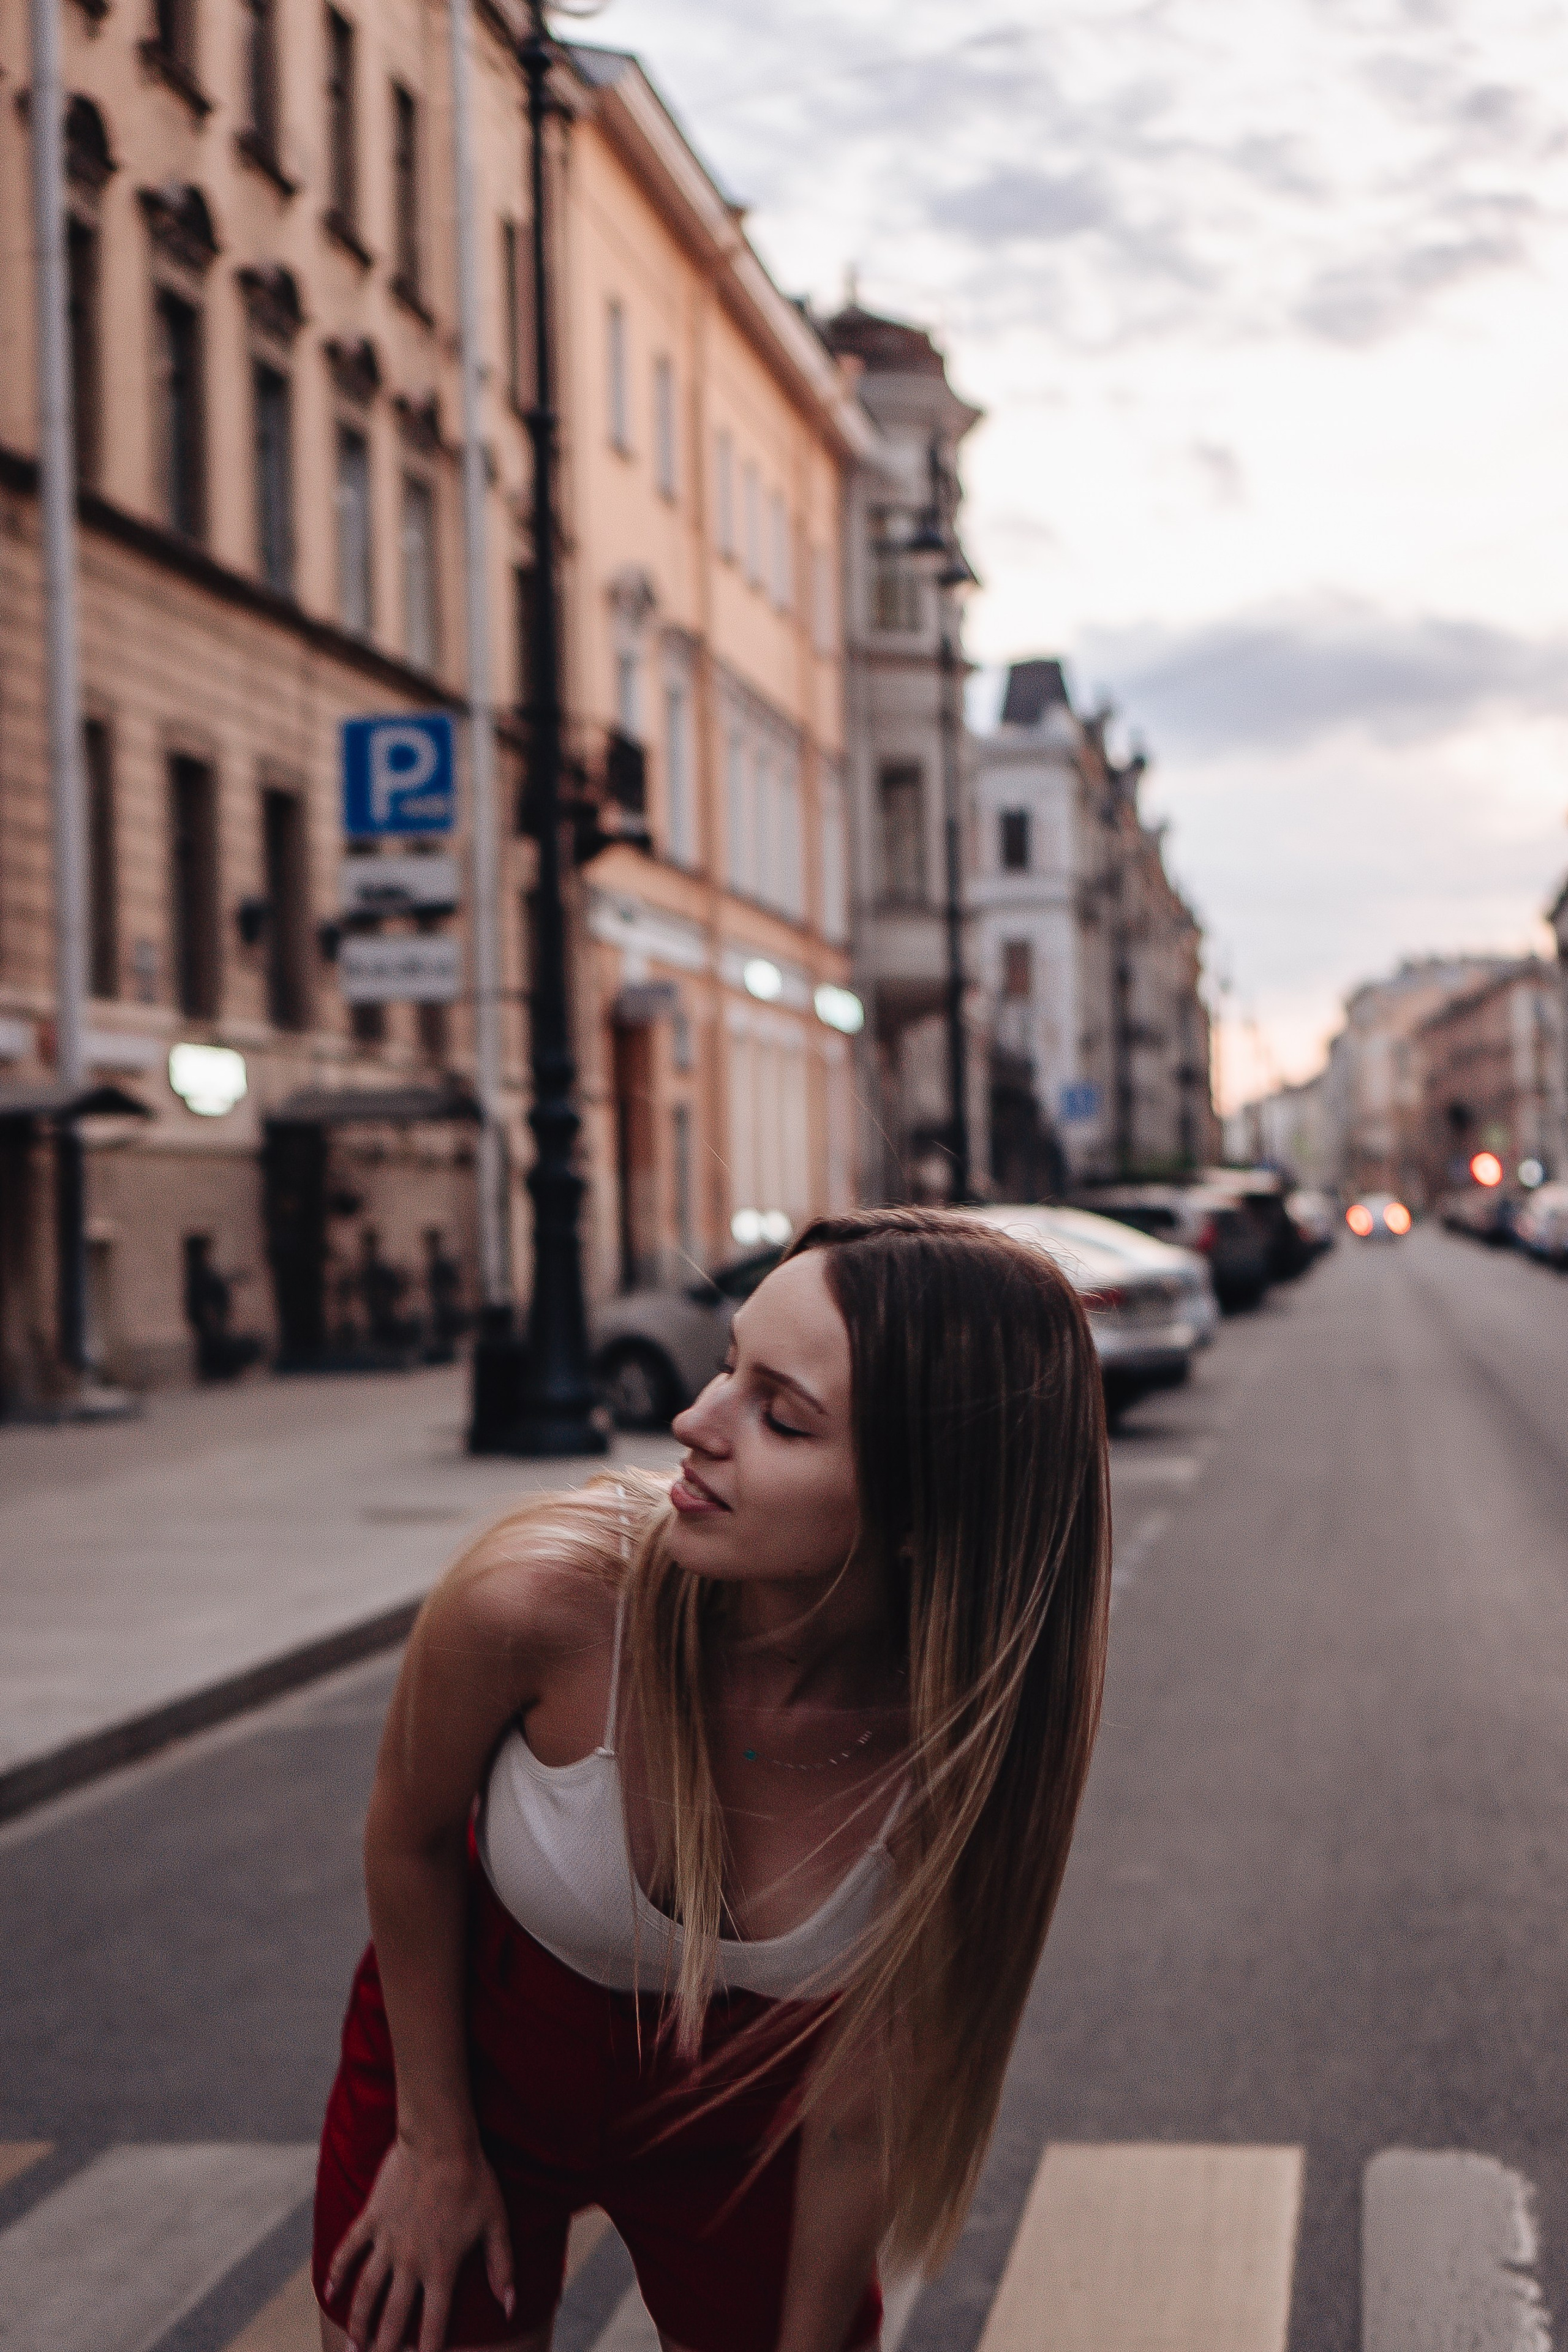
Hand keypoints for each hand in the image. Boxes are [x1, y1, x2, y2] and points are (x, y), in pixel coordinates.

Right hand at [326, 2134, 515, 2351]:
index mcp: (442, 2268)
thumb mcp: (496, 2224)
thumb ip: (502, 2267)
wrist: (441, 2140)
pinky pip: (348, 2250)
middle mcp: (410, 2262)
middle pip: (394, 2317)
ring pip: (367, 2292)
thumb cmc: (475, 2180)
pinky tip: (328, 2293)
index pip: (433, 2324)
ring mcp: (387, 2241)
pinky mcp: (371, 2219)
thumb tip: (511, 2307)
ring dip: (358, 2322)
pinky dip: (336, 2273)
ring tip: (353, 2347)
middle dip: (385, 2347)